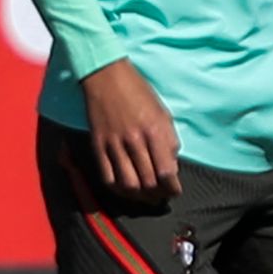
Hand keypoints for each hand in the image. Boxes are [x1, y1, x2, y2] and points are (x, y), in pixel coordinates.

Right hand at [81, 60, 181, 203]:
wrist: (106, 76)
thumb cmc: (139, 93)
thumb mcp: (164, 114)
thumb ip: (169, 140)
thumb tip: (171, 166)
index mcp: (155, 132)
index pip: (166, 172)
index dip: (172, 188)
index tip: (175, 191)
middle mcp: (135, 141)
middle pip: (147, 182)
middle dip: (158, 194)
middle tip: (162, 196)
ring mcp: (114, 144)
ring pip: (127, 184)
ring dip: (139, 196)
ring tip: (146, 196)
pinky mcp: (97, 145)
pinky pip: (106, 176)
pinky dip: (117, 188)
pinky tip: (125, 190)